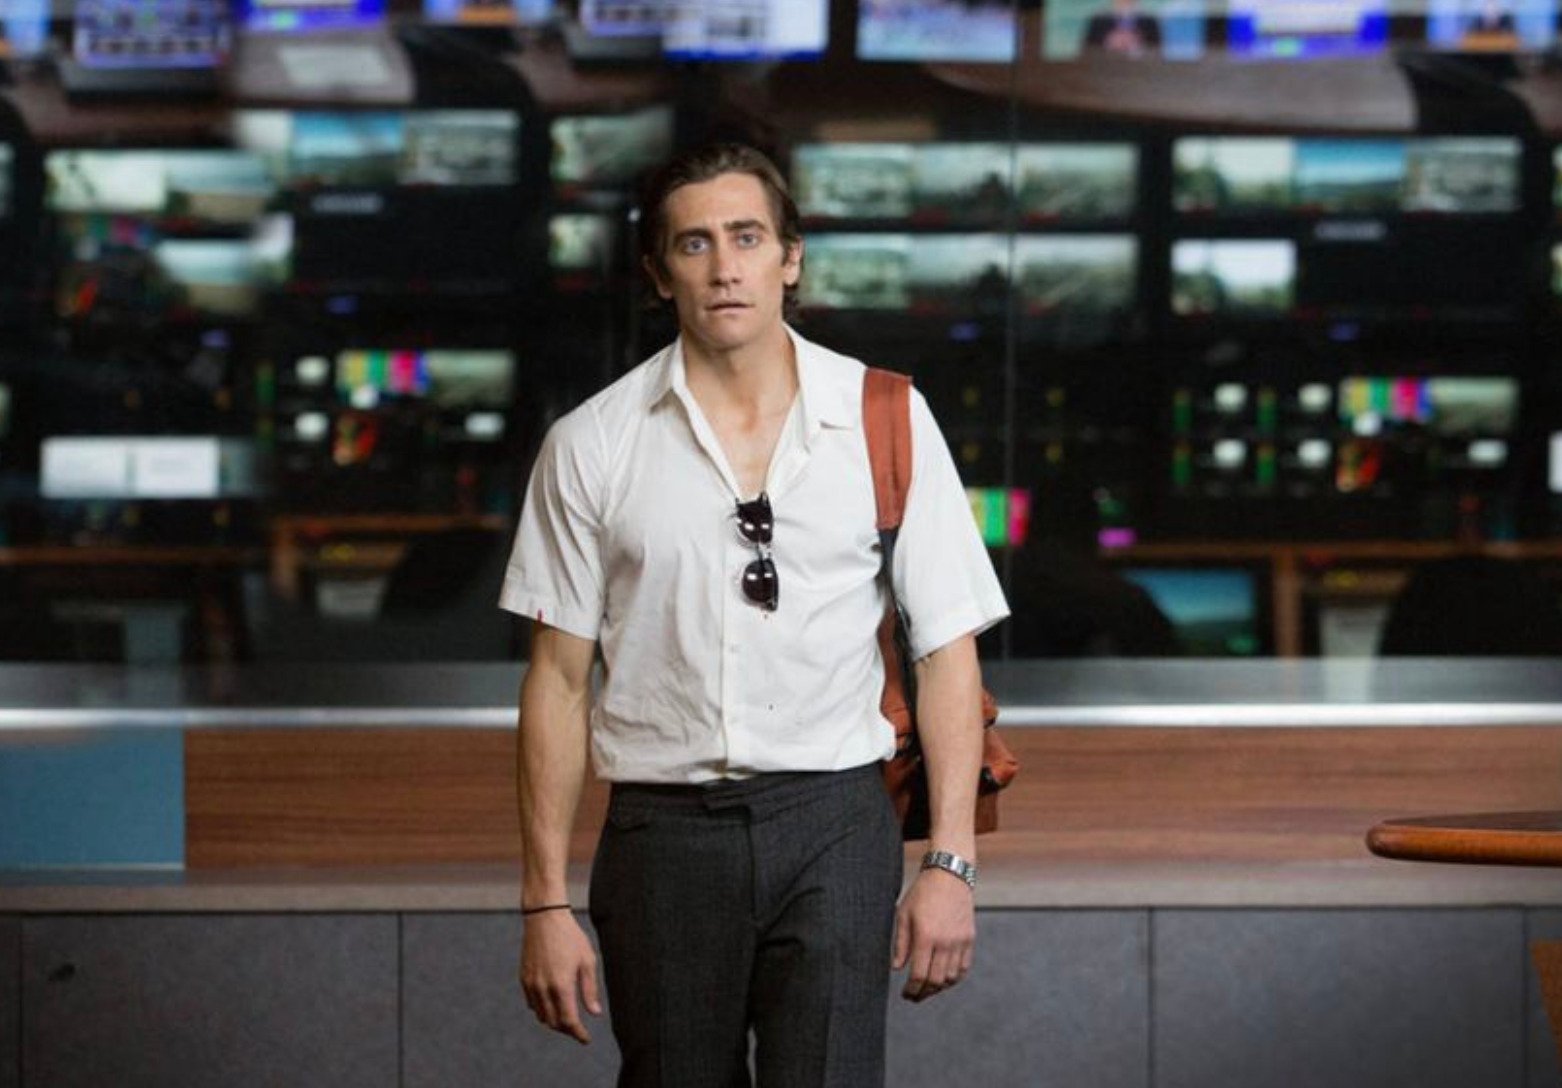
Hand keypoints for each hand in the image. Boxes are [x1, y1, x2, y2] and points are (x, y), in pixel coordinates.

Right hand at [519, 910, 602, 1042]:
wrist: (544, 917)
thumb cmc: (570, 937)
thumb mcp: (587, 961)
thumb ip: (589, 989)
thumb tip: (595, 1013)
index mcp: (561, 985)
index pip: (568, 1021)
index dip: (578, 1033)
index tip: (585, 1039)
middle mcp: (543, 988)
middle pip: (553, 1022)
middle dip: (567, 1029)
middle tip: (578, 1029)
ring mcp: (531, 984)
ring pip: (541, 1015)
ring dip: (554, 1021)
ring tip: (567, 1017)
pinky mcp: (524, 978)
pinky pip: (532, 1003)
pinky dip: (542, 1009)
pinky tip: (552, 1004)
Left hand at [891, 868, 974, 1001]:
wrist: (950, 875)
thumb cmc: (922, 893)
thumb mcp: (904, 914)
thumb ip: (901, 943)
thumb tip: (896, 968)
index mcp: (925, 936)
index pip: (919, 975)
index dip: (911, 990)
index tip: (905, 994)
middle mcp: (945, 941)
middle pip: (935, 981)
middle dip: (923, 993)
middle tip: (914, 996)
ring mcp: (960, 941)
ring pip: (950, 978)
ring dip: (938, 988)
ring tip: (927, 988)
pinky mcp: (969, 939)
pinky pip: (963, 968)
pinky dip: (953, 979)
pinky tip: (943, 979)